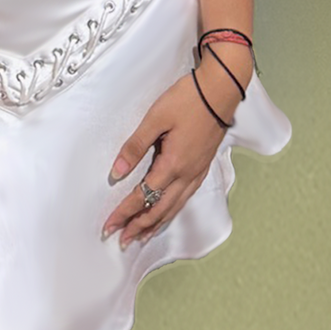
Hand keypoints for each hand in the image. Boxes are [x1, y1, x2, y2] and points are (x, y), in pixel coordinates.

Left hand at [102, 71, 226, 248]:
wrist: (220, 90)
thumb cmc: (189, 99)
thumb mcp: (155, 118)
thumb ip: (135, 146)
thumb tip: (116, 172)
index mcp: (173, 164)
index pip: (143, 196)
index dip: (124, 212)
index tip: (110, 225)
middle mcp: (187, 175)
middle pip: (159, 210)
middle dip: (138, 226)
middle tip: (121, 239)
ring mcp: (197, 172)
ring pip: (174, 208)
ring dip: (155, 224)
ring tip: (140, 236)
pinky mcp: (202, 166)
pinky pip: (184, 198)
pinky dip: (171, 212)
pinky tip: (166, 213)